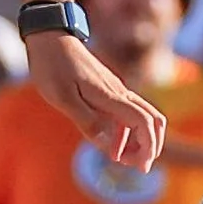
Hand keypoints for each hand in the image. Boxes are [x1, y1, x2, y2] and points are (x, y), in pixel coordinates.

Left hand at [25, 32, 164, 169]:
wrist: (49, 37)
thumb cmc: (52, 67)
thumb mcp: (62, 97)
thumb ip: (86, 121)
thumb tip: (107, 145)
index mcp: (111, 96)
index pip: (144, 123)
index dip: (148, 147)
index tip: (140, 167)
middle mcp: (119, 92)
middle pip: (153, 120)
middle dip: (151, 145)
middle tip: (137, 166)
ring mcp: (115, 89)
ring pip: (142, 116)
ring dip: (138, 139)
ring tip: (120, 158)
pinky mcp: (108, 88)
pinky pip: (127, 111)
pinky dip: (126, 129)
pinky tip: (110, 140)